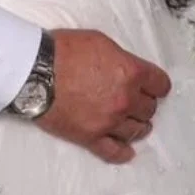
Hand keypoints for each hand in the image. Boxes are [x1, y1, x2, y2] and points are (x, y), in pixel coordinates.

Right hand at [36, 28, 171, 163]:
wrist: (34, 71)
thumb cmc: (63, 50)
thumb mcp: (99, 41)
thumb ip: (120, 58)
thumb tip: (126, 69)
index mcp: (131, 72)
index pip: (160, 85)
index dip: (157, 85)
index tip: (154, 88)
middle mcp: (125, 99)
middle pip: (149, 109)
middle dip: (144, 104)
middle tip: (137, 102)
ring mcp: (109, 121)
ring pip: (136, 131)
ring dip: (137, 126)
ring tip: (133, 124)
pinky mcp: (91, 137)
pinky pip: (114, 151)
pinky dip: (123, 152)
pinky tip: (127, 151)